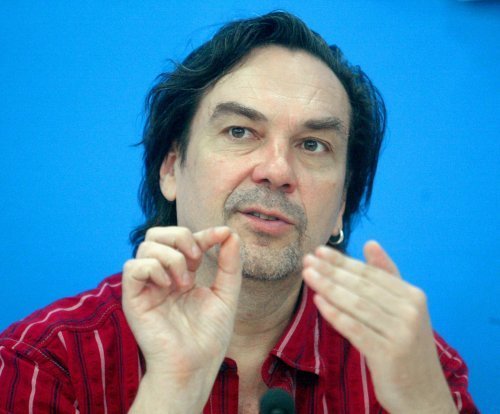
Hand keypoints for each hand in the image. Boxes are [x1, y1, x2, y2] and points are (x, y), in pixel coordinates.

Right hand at [122, 226, 240, 412]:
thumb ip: (229, 264)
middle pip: (157, 234)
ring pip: (146, 246)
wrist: (196, 365)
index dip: (204, 232)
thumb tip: (231, 234)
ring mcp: (146, 286)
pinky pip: (132, 267)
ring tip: (185, 283)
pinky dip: (153, 269)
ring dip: (172, 258)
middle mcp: (161, 276)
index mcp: (181, 273)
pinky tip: (168, 287)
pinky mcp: (133, 299)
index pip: (184, 240)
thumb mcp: (226, 294)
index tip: (223, 234)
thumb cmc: (209, 336)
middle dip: (181, 237)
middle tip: (197, 259)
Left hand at [302, 241, 456, 413]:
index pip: (371, 273)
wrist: (424, 394)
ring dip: (328, 288)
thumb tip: (370, 243)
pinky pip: (355, 329)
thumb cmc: (407, 347)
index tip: (319, 251)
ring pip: (356, 305)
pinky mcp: (388, 354)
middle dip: (331, 271)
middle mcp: (410, 311)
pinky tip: (318, 302)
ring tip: (308, 275)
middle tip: (307, 259)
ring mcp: (400, 333)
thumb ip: (387, 276)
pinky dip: (335, 314)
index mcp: (413, 296)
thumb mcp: (403, 309)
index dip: (343, 261)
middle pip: (362, 286)